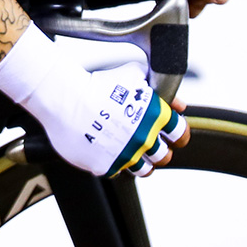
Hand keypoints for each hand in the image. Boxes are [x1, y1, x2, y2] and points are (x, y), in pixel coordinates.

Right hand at [57, 62, 187, 178]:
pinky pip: (117, 172)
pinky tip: (105, 149)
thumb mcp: (133, 75)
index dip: (177, 135)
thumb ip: (159, 88)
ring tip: (128, 151)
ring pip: (144, 170)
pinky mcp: (106, 166)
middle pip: (164, 156)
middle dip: (158, 150)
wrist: (66, 97)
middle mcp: (145, 138)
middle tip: (145, 142)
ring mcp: (126, 155)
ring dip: (139, 161)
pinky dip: (113, 162)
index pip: (181, 134)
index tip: (170, 135)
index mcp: (156, 116)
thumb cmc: (97, 83)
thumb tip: (177, 103)